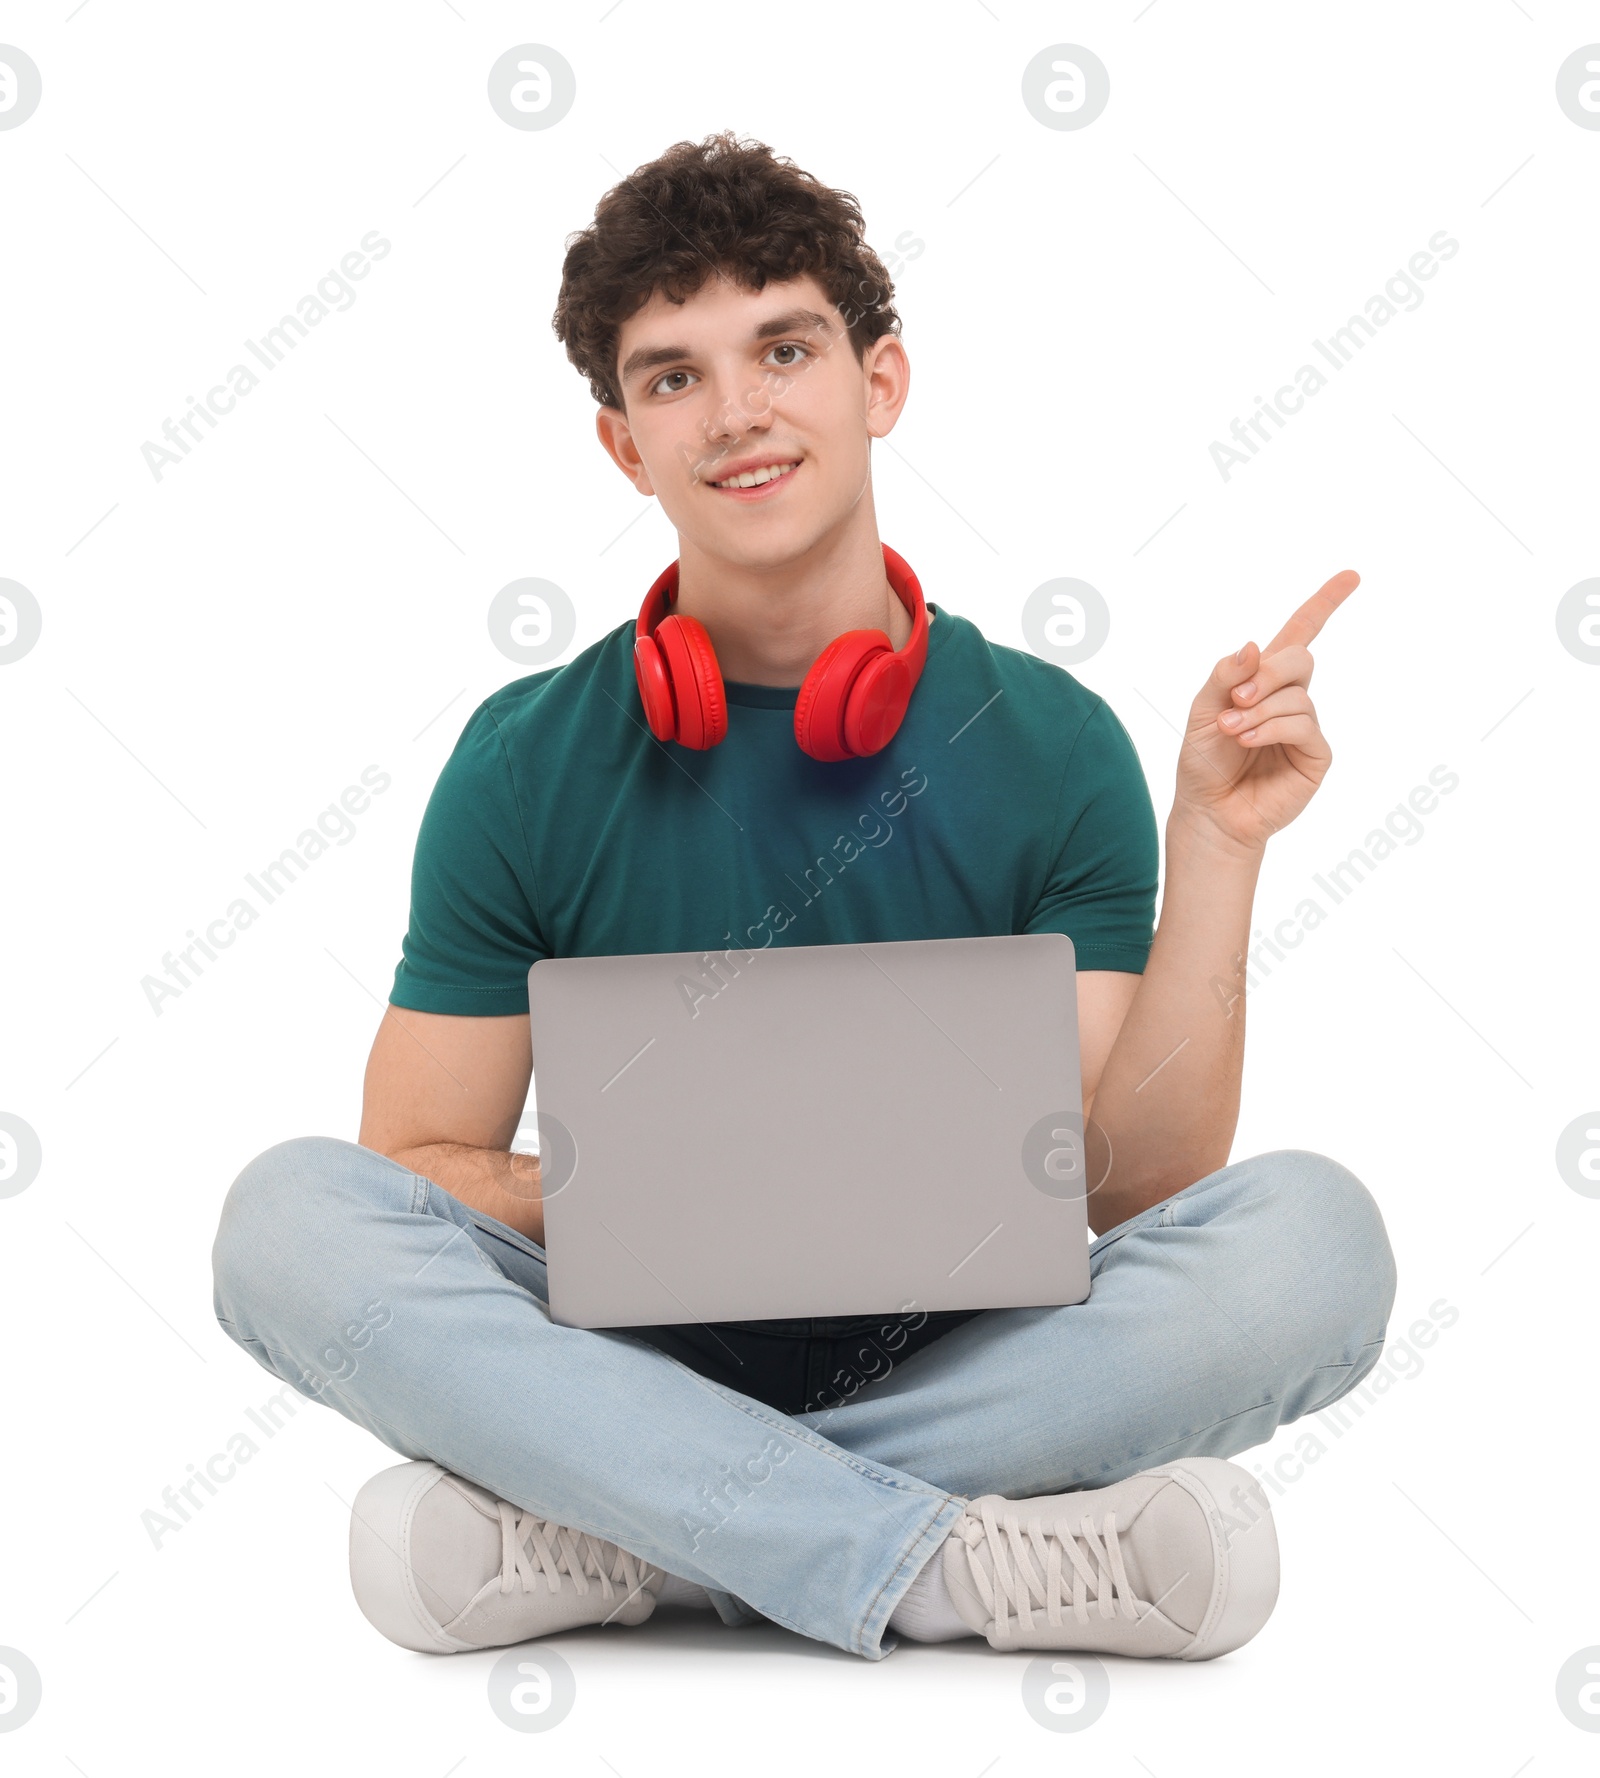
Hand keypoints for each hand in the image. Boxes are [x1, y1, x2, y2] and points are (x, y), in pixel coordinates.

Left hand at [1173, 569, 1358, 854]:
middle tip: (1235, 699)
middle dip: (1267, 673)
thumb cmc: (1204, 761)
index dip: (1324, 603)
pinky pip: (1303, 725)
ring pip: (1298, 695)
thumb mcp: (1202, 709)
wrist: (1209, 810)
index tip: (1351, 575)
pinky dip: (1272, 728)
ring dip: (1259, 710)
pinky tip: (1248, 741)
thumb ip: (1225, 675)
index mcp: (1264, 680)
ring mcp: (1305, 726)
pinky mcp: (1316, 754)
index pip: (1299, 633)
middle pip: (1300, 657)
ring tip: (1231, 731)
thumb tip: (1252, 645)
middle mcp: (1290, 698)